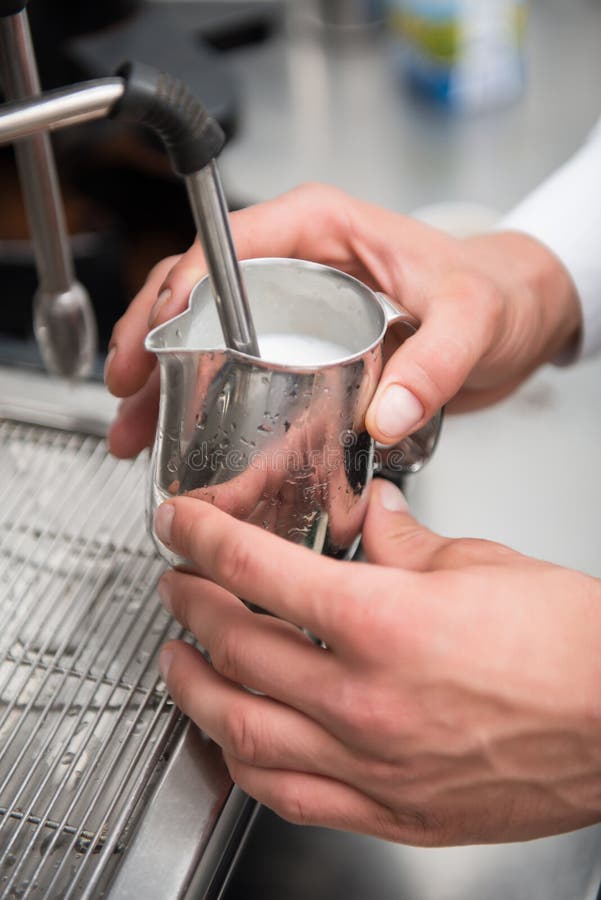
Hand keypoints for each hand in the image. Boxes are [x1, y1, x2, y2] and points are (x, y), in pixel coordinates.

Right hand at [105, 184, 580, 457]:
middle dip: (148, 339)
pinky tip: (182, 431)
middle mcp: (297, 262)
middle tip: (127, 389)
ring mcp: (294, 305)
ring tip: (136, 428)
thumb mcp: (470, 319)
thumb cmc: (494, 292)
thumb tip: (386, 411)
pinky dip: (201, 397)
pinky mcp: (302, 344)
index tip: (154, 338)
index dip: (178, 291)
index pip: (226, 246)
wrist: (516, 318)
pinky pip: (236, 364)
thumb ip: (435, 362)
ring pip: (203, 332)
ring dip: (162, 378)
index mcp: (320, 228)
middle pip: (194, 290)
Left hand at [152, 481, 600, 845]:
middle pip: (237, 646)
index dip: (204, 538)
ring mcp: (373, 765)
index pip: (259, 570)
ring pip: (242, 730)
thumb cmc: (569, 646)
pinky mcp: (391, 811)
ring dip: (195, 687)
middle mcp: (366, 699)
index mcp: (384, 622)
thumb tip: (376, 520)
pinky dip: (243, 761)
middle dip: (190, 605)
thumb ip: (407, 542)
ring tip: (180, 659)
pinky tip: (234, 740)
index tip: (179, 524)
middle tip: (178, 584)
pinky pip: (288, 795)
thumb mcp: (479, 565)